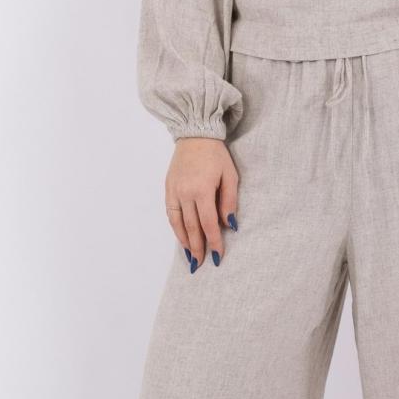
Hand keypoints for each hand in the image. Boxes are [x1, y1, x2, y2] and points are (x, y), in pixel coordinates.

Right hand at [166, 137, 238, 268]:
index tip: (218, 256)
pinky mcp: (168, 188)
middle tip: (202, 263)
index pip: (208, 224)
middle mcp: (185, 193)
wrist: (195, 135)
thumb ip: (229, 201)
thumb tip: (229, 225)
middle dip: (198, 248)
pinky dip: (176, 228)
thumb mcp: (230, 175)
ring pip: (178, 223)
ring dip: (185, 242)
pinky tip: (181, 237)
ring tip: (191, 257)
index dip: (213, 242)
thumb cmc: (216, 155)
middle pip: (192, 227)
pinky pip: (170, 213)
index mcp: (202, 190)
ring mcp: (174, 191)